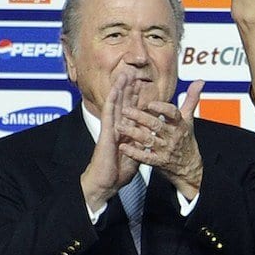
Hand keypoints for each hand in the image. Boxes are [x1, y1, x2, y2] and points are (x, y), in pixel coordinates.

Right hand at [80, 72, 141, 210]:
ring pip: (115, 104)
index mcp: (124, 132)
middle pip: (123, 103)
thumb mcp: (135, 154)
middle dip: (128, 88)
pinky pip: (108, 114)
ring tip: (125, 73)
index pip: (131, 111)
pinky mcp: (106, 133)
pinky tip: (115, 90)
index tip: (142, 84)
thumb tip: (149, 136)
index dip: (136, 98)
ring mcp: (110, 129)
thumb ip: (141, 143)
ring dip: (120, 89)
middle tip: (133, 71)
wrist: (105, 183)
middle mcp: (117, 127)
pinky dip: (112, 101)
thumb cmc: (117, 172)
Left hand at [119, 80, 206, 200]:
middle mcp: (172, 136)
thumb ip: (191, 99)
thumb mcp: (189, 119)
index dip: (162, 109)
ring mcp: (165, 150)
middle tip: (125, 110)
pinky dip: (134, 153)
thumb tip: (200, 81)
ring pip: (148, 140)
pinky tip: (123, 146)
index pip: (172, 114)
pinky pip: (145, 157)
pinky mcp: (159, 162)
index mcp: (179, 124)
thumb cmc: (186, 139)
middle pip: (156, 125)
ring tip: (119, 126)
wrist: (189, 166)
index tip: (149, 104)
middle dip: (140, 118)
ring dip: (133, 133)